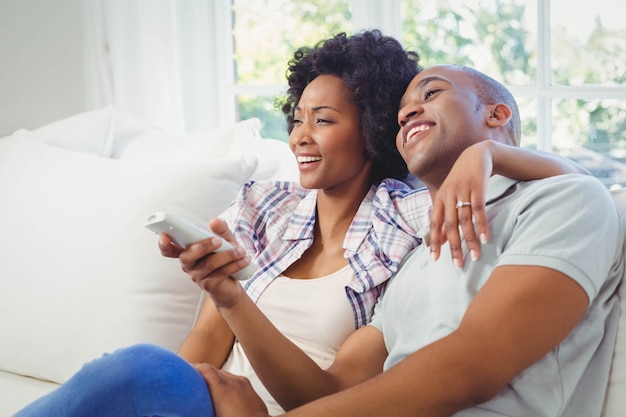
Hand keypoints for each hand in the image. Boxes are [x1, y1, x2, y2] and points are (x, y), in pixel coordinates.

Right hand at [158, 218, 250, 306]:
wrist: (232, 286)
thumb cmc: (225, 259)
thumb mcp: (225, 241)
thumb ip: (221, 231)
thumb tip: (215, 221)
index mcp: (188, 252)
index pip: (169, 249)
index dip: (164, 244)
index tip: (164, 235)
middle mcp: (189, 265)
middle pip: (187, 256)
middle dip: (203, 246)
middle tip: (219, 241)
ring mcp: (197, 276)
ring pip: (208, 264)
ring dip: (227, 255)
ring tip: (241, 250)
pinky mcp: (209, 285)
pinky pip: (220, 273)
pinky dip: (234, 265)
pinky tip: (244, 260)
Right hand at [194, 363, 269, 416]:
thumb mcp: (215, 414)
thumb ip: (205, 405)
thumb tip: (197, 407)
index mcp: (222, 389)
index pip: (206, 369)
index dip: (194, 367)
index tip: (186, 369)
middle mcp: (233, 381)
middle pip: (214, 370)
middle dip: (203, 373)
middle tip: (192, 379)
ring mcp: (242, 382)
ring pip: (224, 374)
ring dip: (214, 377)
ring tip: (206, 386)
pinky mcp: (249, 386)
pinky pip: (233, 379)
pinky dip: (225, 381)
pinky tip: (221, 391)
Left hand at [429, 142, 491, 266]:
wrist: (476, 155)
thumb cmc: (461, 181)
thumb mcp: (450, 197)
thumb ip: (445, 218)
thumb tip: (441, 241)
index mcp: (439, 199)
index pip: (434, 224)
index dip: (434, 242)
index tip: (435, 259)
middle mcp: (448, 196)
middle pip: (450, 225)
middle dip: (454, 247)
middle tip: (458, 265)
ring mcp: (462, 191)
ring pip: (464, 220)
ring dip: (470, 240)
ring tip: (475, 257)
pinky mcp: (477, 188)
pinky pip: (478, 210)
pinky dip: (482, 225)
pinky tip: (485, 239)